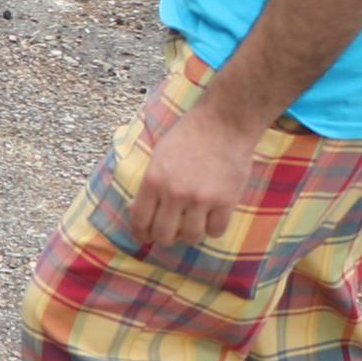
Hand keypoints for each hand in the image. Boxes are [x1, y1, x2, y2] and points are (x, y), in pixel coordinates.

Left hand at [127, 100, 254, 256]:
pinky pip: (217, 231)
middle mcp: (175, 193)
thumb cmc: (189, 136)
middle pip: (164, 235)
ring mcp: (201, 199)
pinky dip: (213, 229)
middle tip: (170, 231)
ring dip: (190, 234)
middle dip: (165, 237)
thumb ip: (149, 185)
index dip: (141, 233)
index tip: (145, 235)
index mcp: (153, 180)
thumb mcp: (159, 155)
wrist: (224, 123)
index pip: (140, 220)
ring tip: (192, 224)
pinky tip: (212, 218)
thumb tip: (134, 210)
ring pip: (191, 237)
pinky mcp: (226, 201)